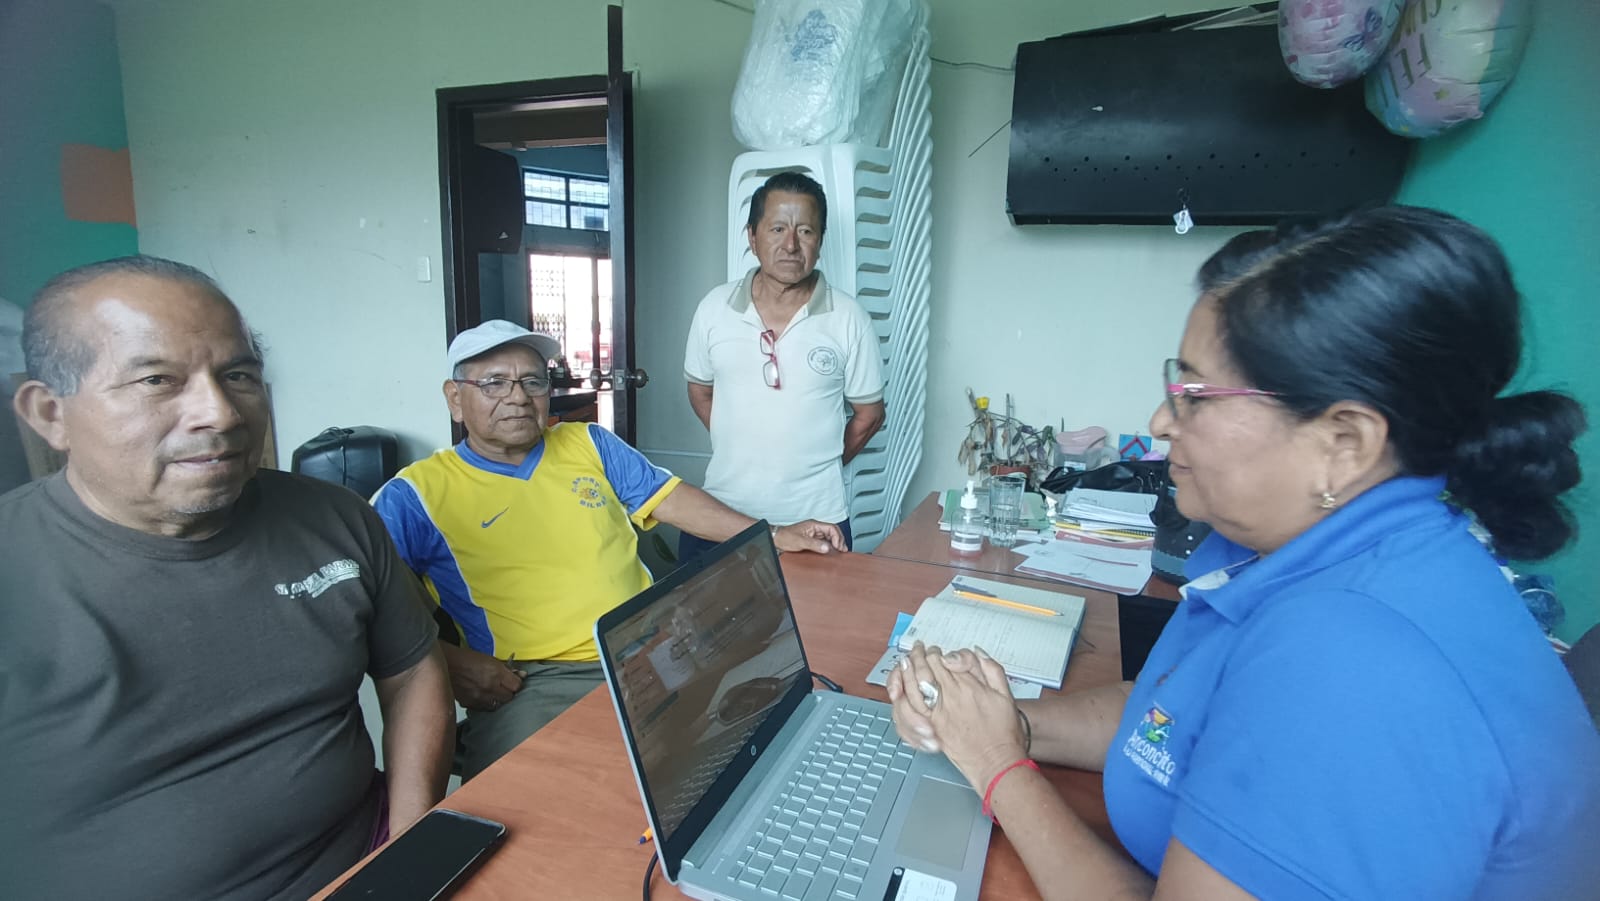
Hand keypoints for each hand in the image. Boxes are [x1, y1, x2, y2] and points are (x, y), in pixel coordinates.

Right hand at [447, 648, 524, 710]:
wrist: (446, 665)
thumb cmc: (468, 659)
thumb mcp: (490, 659)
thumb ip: (506, 669)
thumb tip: (522, 675)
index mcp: (496, 673)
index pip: (517, 686)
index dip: (516, 683)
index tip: (513, 682)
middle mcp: (490, 687)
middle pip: (509, 697)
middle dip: (508, 692)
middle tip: (503, 687)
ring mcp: (480, 698)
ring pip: (498, 705)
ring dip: (498, 700)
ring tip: (492, 693)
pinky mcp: (470, 704)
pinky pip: (485, 708)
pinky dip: (486, 704)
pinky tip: (483, 697)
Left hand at [773, 520, 846, 553]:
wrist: (776, 540)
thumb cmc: (785, 537)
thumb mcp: (800, 542)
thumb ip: (814, 544)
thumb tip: (827, 548)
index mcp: (814, 525)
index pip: (832, 528)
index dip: (838, 537)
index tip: (839, 547)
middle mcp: (815, 528)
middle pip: (833, 532)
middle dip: (839, 540)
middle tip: (842, 550)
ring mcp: (814, 533)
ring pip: (829, 536)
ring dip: (835, 543)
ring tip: (839, 551)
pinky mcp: (811, 539)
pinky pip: (824, 541)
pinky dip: (829, 546)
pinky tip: (830, 552)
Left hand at [890, 642, 1026, 791]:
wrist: (998, 761)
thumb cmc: (1004, 731)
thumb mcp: (1005, 694)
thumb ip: (991, 669)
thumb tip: (977, 651)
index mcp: (969, 686)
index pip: (943, 660)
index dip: (936, 653)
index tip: (935, 651)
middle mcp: (952, 697)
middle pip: (927, 668)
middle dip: (919, 656)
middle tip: (917, 651)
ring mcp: (939, 712)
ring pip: (916, 684)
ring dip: (909, 670)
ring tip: (907, 662)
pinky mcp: (933, 727)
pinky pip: (913, 706)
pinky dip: (905, 694)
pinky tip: (903, 688)